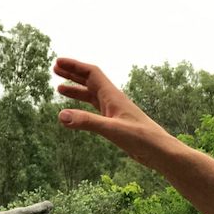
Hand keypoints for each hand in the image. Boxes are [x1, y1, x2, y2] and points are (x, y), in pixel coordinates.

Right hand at [53, 58, 173, 169]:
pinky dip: (84, 107)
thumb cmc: (141, 138)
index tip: (58, 62)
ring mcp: (115, 112)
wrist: (159, 151)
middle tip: (55, 69)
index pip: (92, 73)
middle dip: (73, 74)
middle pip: (91, 81)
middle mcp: (114, 101)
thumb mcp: (112, 130)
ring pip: (92, 95)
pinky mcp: (116, 123)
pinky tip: (77, 113)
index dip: (75, 66)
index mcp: (113, 96)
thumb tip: (61, 115)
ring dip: (77, 90)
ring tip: (59, 88)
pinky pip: (96, 110)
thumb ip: (87, 122)